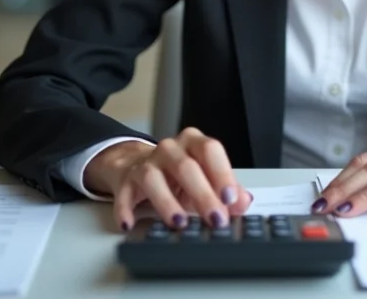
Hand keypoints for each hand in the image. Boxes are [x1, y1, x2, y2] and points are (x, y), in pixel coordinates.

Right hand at [84, 128, 252, 231]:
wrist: (138, 166)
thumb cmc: (178, 176)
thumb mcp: (206, 180)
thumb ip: (226, 190)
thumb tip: (243, 202)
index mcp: (193, 143)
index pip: (210, 150)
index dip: (222, 173)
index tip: (230, 198)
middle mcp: (170, 149)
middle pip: (186, 166)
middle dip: (202, 194)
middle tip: (214, 218)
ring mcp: (146, 162)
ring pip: (154, 178)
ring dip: (167, 202)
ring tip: (179, 222)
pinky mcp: (126, 180)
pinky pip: (124, 193)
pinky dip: (126, 209)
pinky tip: (130, 223)